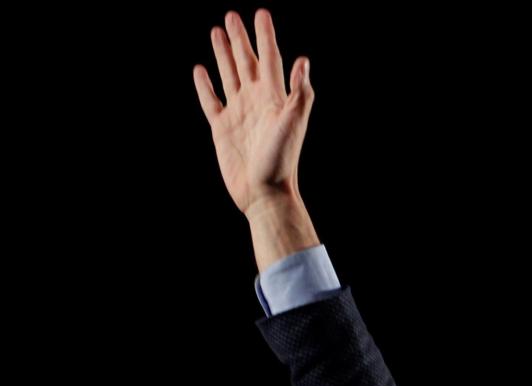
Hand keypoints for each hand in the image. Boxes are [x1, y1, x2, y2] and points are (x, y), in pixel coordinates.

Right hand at [193, 10, 312, 218]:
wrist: (265, 193)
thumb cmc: (282, 160)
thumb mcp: (294, 124)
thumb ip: (300, 93)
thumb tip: (304, 61)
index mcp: (275, 97)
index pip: (269, 58)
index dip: (265, 36)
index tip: (261, 13)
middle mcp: (256, 101)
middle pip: (246, 62)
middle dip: (240, 39)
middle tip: (232, 16)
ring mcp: (238, 113)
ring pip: (228, 75)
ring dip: (223, 54)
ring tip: (217, 32)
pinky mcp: (221, 128)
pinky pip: (211, 100)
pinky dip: (205, 85)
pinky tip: (200, 70)